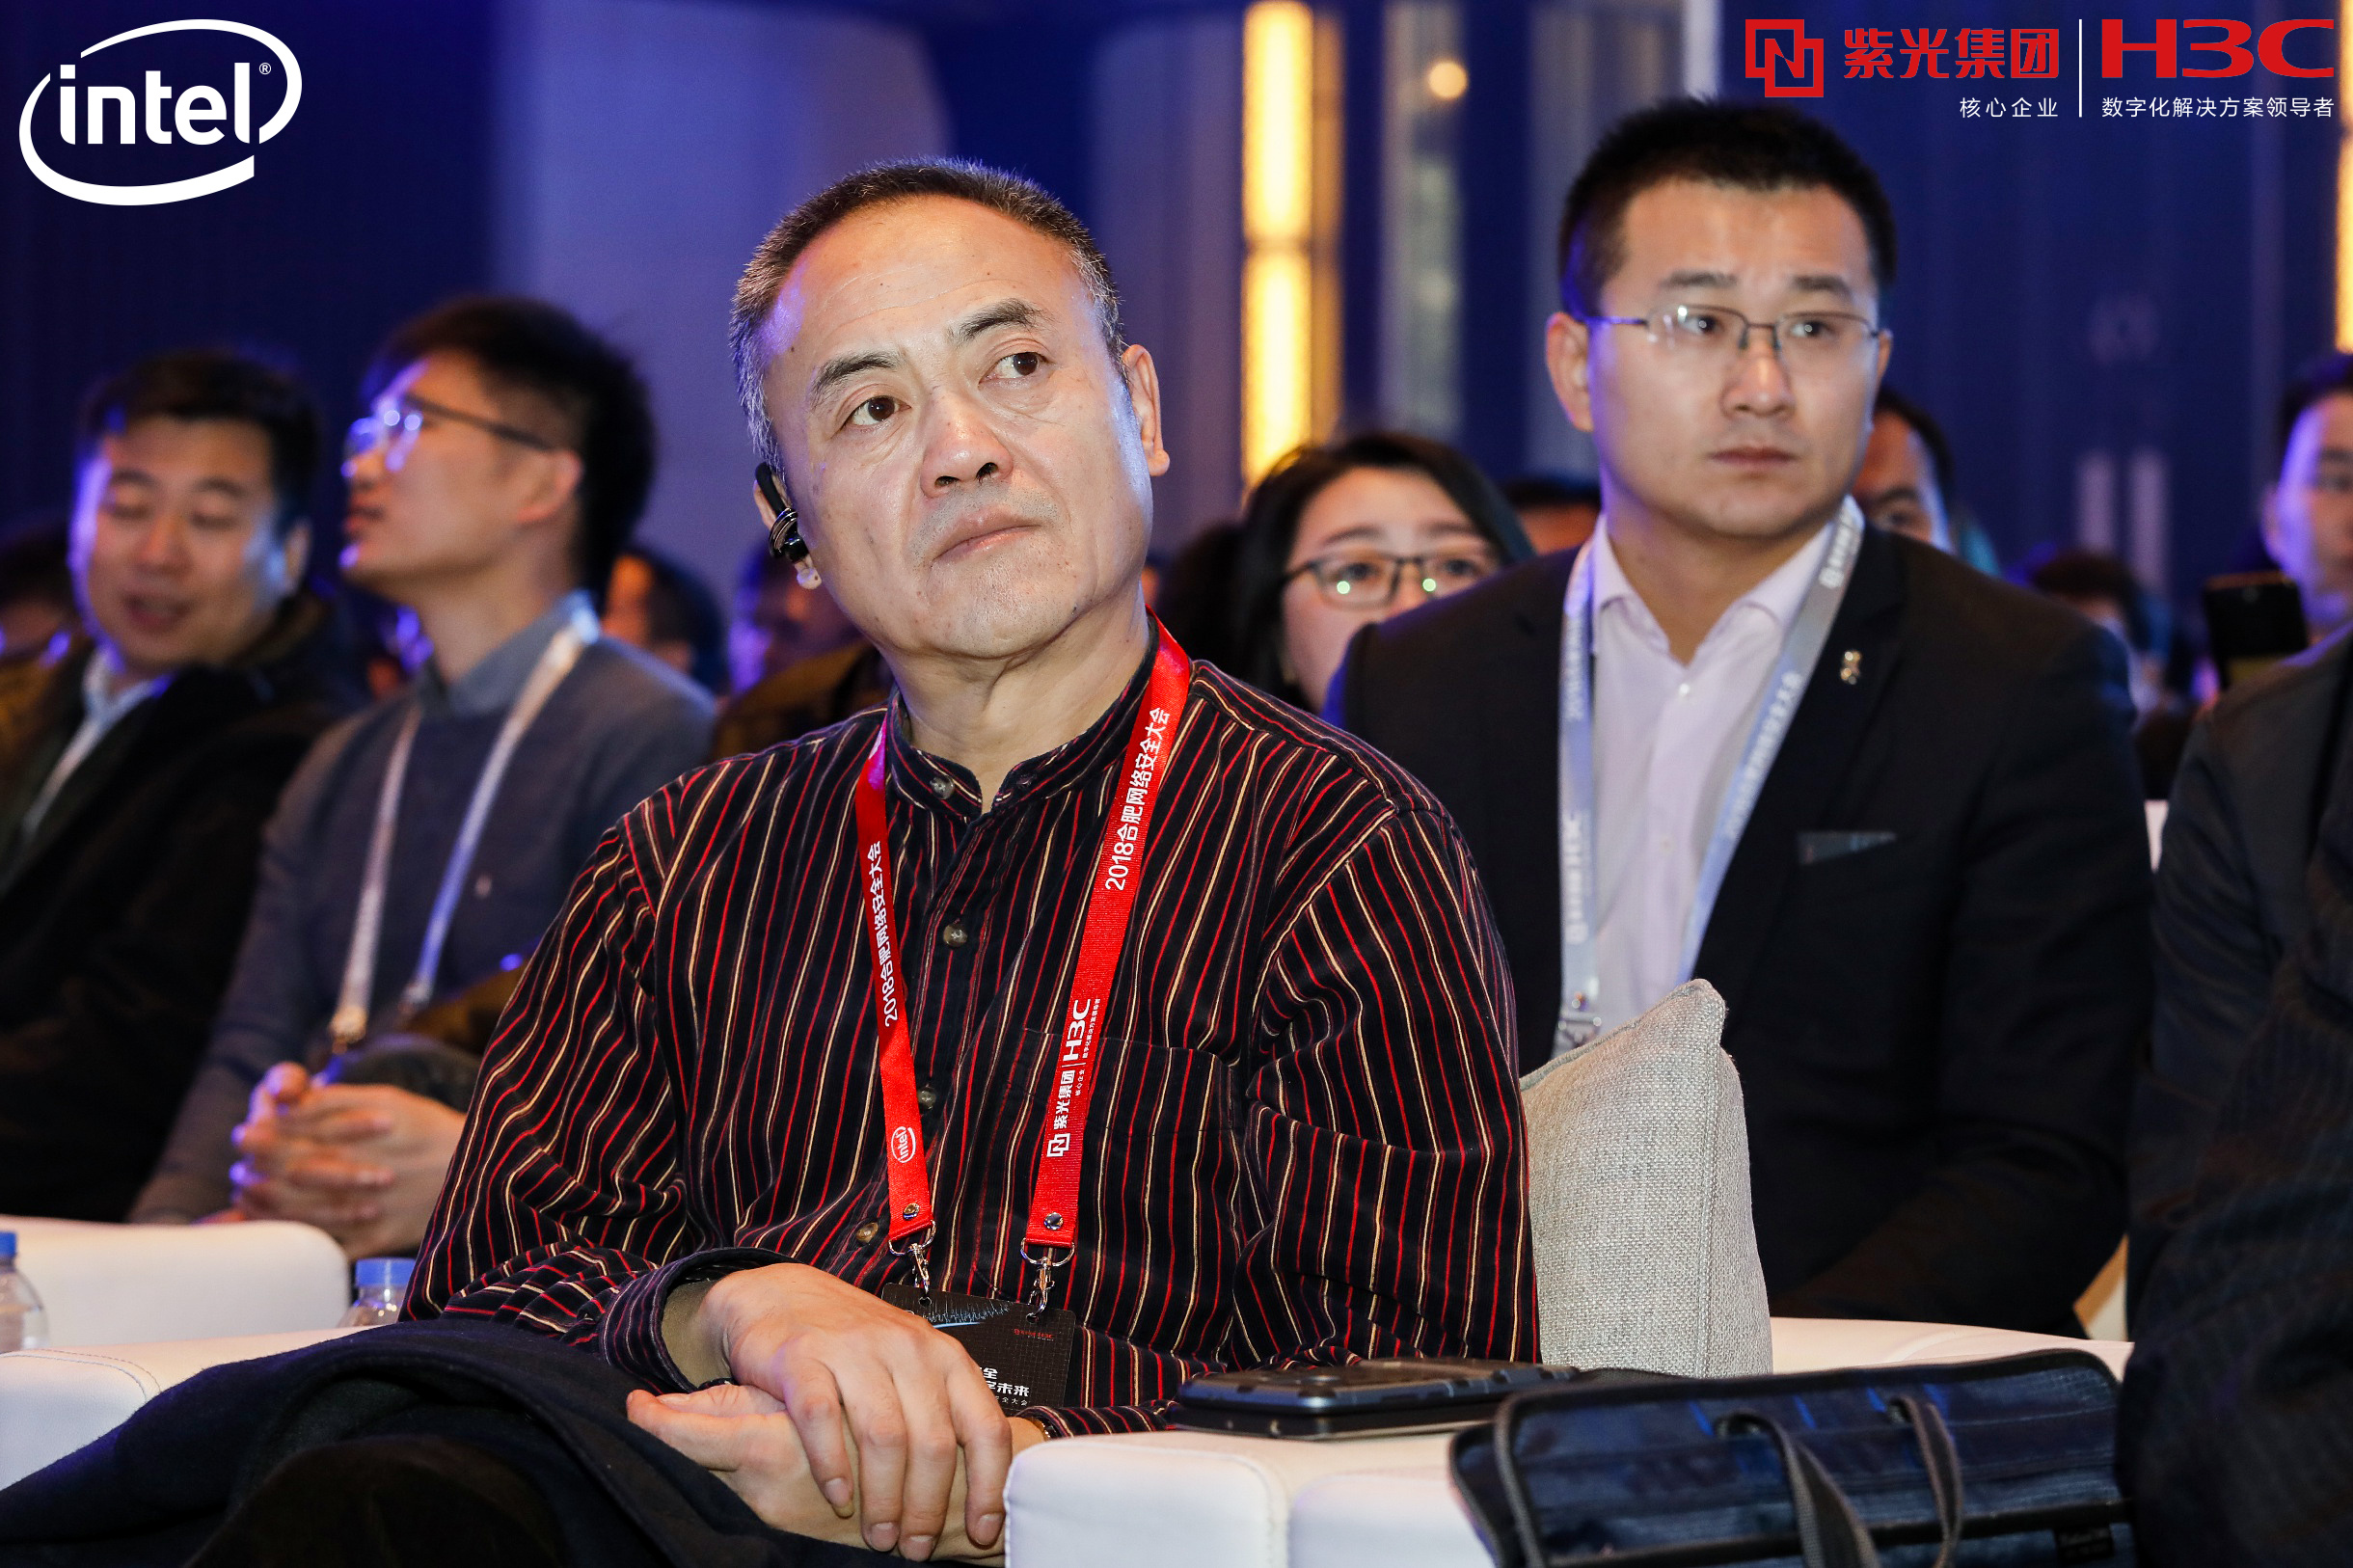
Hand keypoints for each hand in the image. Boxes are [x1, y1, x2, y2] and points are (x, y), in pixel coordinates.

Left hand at [230, 1069, 465, 1256]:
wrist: (486, 1172)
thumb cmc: (429, 1130)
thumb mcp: (389, 1101)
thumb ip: (337, 1101)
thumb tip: (288, 1100)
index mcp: (367, 1133)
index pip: (301, 1134)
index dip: (266, 1134)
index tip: (246, 1132)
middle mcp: (367, 1171)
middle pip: (297, 1170)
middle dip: (261, 1167)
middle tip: (242, 1162)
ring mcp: (372, 1209)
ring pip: (304, 1209)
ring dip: (267, 1202)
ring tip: (246, 1192)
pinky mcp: (378, 1239)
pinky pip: (329, 1243)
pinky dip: (297, 1237)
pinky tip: (277, 1227)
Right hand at [666, 1262, 1016, 1557]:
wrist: (783, 1294)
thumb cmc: (857, 1345)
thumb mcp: (914, 1369)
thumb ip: (942, 1414)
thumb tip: (978, 1491)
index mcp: (946, 1357)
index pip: (987, 1425)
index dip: (989, 1485)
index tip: (982, 1532)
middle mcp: (907, 1349)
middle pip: (932, 1441)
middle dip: (927, 1506)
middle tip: (915, 1547)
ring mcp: (855, 1350)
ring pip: (883, 1435)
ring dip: (883, 1497)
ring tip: (879, 1536)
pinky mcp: (802, 1357)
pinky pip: (821, 1418)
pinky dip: (831, 1466)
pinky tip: (837, 1499)